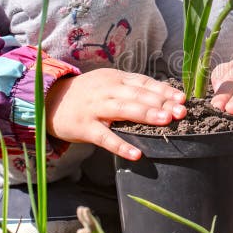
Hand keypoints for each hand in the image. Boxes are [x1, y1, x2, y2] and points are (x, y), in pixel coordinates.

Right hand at [45, 69, 185, 159]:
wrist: (50, 100)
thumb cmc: (89, 94)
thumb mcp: (110, 84)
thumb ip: (133, 90)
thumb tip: (166, 99)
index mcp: (117, 79)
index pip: (145, 83)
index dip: (164, 90)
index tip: (182, 99)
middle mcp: (107, 90)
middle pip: (138, 95)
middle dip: (161, 103)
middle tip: (181, 112)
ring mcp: (95, 108)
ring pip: (124, 111)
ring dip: (146, 115)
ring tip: (166, 122)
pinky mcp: (84, 127)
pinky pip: (105, 137)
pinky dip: (121, 145)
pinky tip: (136, 153)